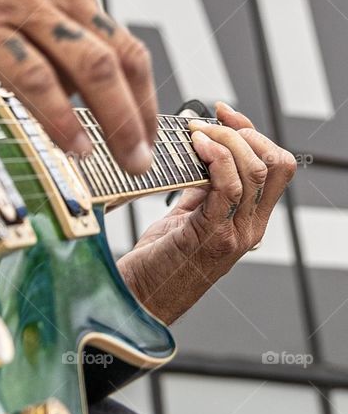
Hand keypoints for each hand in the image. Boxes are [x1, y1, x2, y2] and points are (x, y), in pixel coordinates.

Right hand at [0, 0, 156, 172]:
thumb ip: (30, 9)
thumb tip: (42, 62)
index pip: (119, 37)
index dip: (141, 88)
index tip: (145, 122)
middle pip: (121, 56)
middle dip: (143, 112)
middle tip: (146, 153)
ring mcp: (21, 2)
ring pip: (94, 68)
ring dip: (118, 120)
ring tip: (125, 157)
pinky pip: (35, 78)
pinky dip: (61, 117)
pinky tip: (72, 143)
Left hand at [116, 103, 295, 323]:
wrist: (138, 300)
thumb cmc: (157, 261)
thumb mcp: (186, 217)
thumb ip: (202, 189)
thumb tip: (202, 150)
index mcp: (249, 221)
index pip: (275, 167)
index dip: (253, 132)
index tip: (223, 113)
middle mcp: (249, 228)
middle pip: (273, 165)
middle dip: (240, 132)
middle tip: (204, 124)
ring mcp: (233, 234)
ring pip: (254, 173)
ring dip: (224, 141)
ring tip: (196, 134)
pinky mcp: (209, 237)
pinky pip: (227, 190)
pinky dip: (215, 160)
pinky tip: (195, 148)